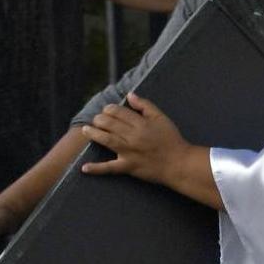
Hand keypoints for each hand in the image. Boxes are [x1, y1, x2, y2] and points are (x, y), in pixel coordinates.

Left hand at [82, 94, 202, 191]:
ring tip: (85, 130)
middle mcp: (133, 136)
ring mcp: (129, 152)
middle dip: (99, 119)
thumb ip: (146, 105)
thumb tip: (130, 95)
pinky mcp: (128, 167)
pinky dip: (96, 168)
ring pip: (106, 140)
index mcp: (141, 124)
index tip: (107, 110)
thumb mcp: (162, 118)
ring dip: (93, 134)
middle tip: (97, 119)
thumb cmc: (171, 140)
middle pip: (109, 124)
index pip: (118, 112)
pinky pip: (110, 168)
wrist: (179, 163)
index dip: (109, 109)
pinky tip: (84, 168)